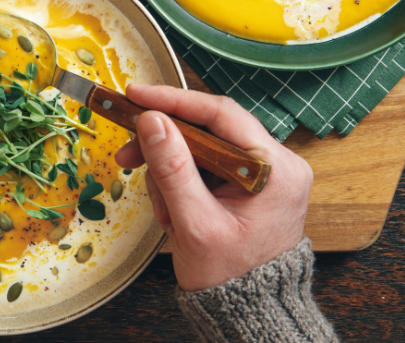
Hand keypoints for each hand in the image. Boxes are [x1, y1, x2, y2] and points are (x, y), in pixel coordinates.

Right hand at [115, 85, 312, 290]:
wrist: (247, 308)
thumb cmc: (230, 276)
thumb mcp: (194, 223)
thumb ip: (172, 169)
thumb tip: (152, 121)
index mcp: (276, 169)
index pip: (222, 115)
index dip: (174, 101)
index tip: (137, 96)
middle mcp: (277, 163)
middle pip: (208, 130)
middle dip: (164, 145)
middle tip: (127, 155)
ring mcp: (263, 173)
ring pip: (201, 148)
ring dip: (170, 172)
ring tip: (162, 208)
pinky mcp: (248, 183)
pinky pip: (205, 166)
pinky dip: (181, 182)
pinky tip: (172, 208)